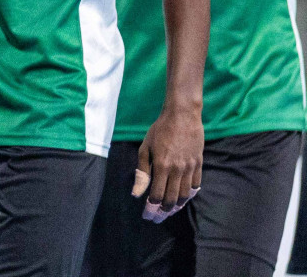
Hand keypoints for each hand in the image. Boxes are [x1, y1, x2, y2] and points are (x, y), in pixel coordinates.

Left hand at [134, 106, 202, 222]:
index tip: (147, 216)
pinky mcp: (199, 164)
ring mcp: (190, 168)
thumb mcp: (145, 147)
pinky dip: (189, 195)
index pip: (157, 195)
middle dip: (163, 212)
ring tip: (169, 212)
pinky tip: (183, 199)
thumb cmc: (159, 130)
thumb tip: (137, 193)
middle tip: (157, 219)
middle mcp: (177, 170)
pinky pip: (196, 185)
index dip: (151, 208)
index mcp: (161, 166)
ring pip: (185, 195)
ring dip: (177, 206)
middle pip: (172, 199)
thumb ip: (142, 171)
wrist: (182, 116)